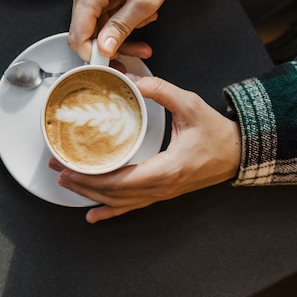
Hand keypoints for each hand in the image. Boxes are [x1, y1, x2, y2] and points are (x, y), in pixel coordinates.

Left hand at [48, 75, 241, 222]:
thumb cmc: (217, 133)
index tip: (69, 168)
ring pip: (120, 202)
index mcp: (165, 170)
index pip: (120, 181)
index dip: (91, 178)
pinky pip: (132, 205)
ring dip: (91, 195)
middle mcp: (161, 188)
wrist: (239, 152)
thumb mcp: (190, 105)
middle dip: (82, 183)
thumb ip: (161, 90)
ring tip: (67, 184)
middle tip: (58, 169)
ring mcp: (162, 193)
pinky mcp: (163, 192)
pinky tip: (94, 215)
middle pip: (114, 194)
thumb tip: (132, 81)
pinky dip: (110, 210)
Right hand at [68, 0, 194, 61]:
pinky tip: (138, 15)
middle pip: (87, 32)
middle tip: (138, 51)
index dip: (93, 56)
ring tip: (145, 25)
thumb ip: (122, 27)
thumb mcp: (145, 1)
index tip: (112, 65)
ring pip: (96, 24)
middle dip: (112, 45)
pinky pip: (101, 12)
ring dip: (119, 32)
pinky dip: (119, 19)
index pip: (78, 37)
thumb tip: (104, 49)